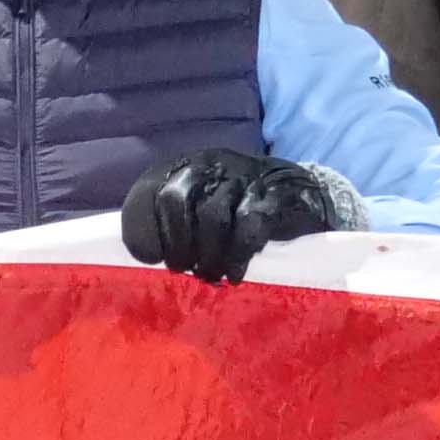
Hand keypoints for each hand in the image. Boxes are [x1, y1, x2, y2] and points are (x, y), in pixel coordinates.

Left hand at [120, 148, 348, 282]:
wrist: (296, 194)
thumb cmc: (235, 210)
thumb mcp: (197, 211)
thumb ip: (170, 226)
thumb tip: (146, 258)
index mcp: (182, 168)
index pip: (147, 192)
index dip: (142, 229)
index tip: (152, 258)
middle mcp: (208, 164)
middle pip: (175, 200)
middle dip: (178, 244)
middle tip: (188, 270)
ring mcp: (242, 176)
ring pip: (212, 215)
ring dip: (209, 255)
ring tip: (213, 275)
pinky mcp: (272, 194)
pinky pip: (248, 224)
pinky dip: (238, 255)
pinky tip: (236, 272)